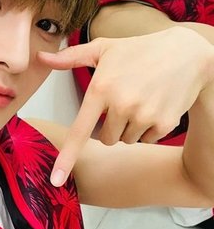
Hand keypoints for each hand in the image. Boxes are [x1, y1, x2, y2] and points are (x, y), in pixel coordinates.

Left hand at [38, 27, 213, 185]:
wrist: (188, 52)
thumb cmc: (140, 49)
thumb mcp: (104, 49)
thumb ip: (71, 58)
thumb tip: (41, 59)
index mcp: (101, 88)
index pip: (79, 131)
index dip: (66, 158)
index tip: (56, 180)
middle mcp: (121, 104)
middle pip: (106, 139)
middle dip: (111, 127)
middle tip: (124, 102)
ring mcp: (144, 115)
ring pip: (126, 140)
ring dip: (130, 127)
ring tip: (142, 100)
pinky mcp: (164, 123)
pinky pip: (147, 140)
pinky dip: (149, 128)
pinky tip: (156, 105)